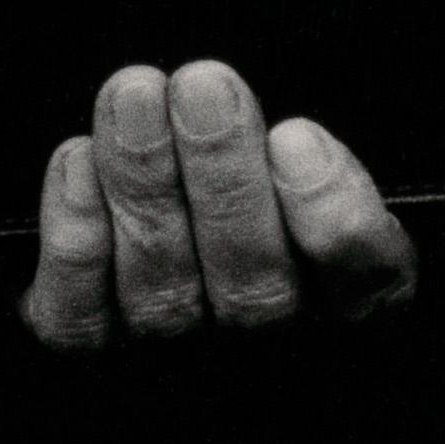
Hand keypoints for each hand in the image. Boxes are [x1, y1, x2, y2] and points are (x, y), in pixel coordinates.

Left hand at [19, 60, 418, 351]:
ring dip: (146, 185)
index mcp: (343, 305)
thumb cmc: (250, 188)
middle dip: (224, 179)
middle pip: (255, 286)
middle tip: (203, 89)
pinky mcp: (96, 350)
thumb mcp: (305, 156)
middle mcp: (264, 345)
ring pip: (165, 290)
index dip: (335, 219)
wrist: (148, 261)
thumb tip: (291, 128)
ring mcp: (178, 355)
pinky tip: (78, 160)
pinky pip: (84, 316)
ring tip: (135, 94)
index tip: (298, 138)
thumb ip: (310, 151)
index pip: (367, 288)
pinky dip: (78, 235)